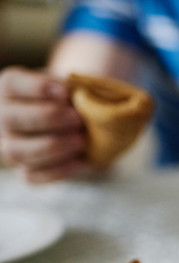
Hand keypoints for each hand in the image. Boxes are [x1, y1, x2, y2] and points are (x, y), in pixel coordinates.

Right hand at [0, 67, 85, 182]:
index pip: (11, 85)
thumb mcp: (77, 88)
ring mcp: (11, 146)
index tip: (65, 92)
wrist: (86, 128)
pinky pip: (32, 175)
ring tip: (80, 141)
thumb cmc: (78, 100)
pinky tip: (79, 161)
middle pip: (10, 118)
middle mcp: (3, 118)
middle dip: (48, 118)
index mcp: (11, 89)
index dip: (37, 88)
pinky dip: (57, 170)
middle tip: (77, 119)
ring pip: (17, 151)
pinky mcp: (25, 170)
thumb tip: (81, 98)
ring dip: (51, 146)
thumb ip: (75, 89)